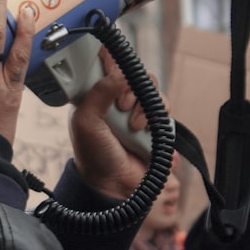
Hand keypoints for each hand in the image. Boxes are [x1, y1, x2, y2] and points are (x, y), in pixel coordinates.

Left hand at [69, 48, 160, 199]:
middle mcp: (117, 99)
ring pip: (151, 88)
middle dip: (131, 88)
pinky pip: (163, 107)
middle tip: (122, 107)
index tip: (115, 75)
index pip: (108, 65)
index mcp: (96, 94)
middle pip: (134, 73)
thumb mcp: (85, 120)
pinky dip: (157, 115)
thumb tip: (120, 73)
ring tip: (133, 125)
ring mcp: (137, 110)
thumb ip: (99, 92)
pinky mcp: (154, 123)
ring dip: (144, 104)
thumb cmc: (93, 154)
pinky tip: (144, 130)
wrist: (114, 184)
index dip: (114, 65)